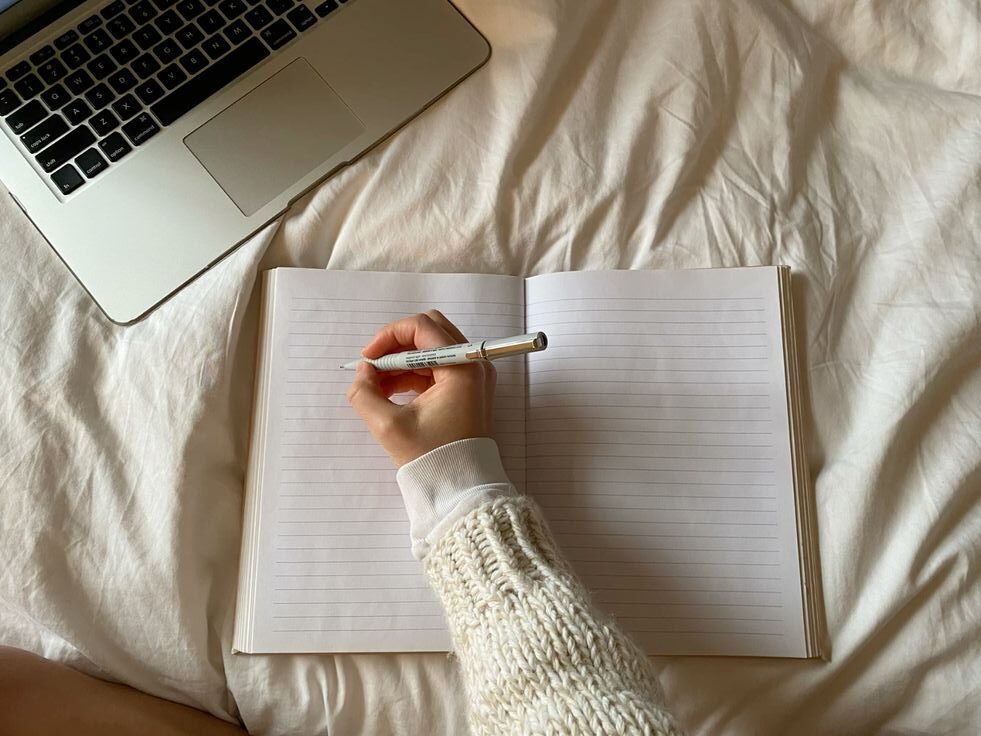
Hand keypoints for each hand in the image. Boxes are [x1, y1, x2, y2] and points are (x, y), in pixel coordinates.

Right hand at [346, 310, 496, 466]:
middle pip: (429, 332)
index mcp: (463, 368)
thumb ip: (365, 393)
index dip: (389, 336)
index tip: (368, 358)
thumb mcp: (388, 427)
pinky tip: (390, 391)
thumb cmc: (432, 458)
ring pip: (430, 349)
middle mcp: (474, 364)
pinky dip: (412, 373)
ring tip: (376, 385)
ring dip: (401, 361)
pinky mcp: (467, 387)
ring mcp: (473, 375)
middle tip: (372, 367)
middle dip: (395, 345)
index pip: (422, 327)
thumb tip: (362, 372)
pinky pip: (435, 366)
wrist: (460, 486)